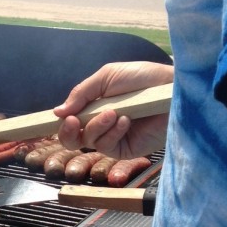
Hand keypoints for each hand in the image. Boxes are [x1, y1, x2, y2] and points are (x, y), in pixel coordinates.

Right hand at [53, 61, 172, 157]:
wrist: (170, 90)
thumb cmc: (143, 78)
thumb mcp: (106, 77)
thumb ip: (81, 93)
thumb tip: (56, 112)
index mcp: (93, 106)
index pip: (69, 120)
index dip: (61, 122)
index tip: (59, 117)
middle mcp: (100, 124)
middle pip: (72, 138)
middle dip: (68, 131)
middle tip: (72, 121)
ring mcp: (112, 138)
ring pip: (88, 141)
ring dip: (96, 126)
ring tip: (113, 112)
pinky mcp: (125, 149)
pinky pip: (107, 146)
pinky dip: (112, 133)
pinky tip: (126, 120)